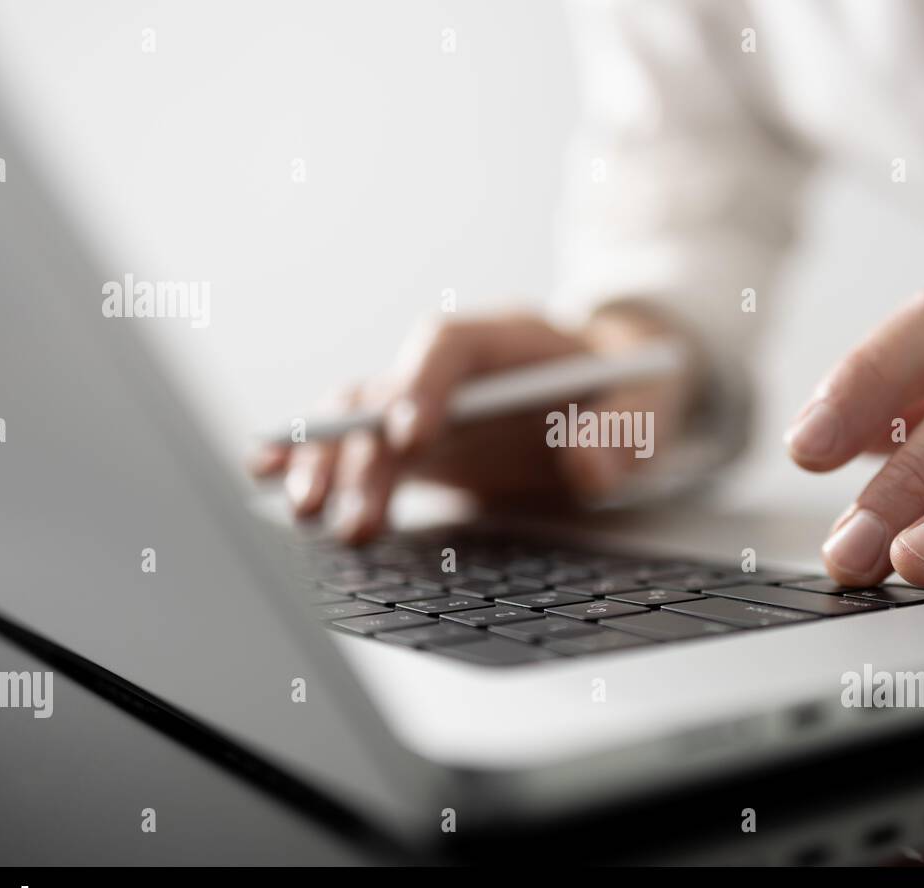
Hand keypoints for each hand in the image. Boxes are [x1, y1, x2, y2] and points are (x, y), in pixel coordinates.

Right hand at [251, 309, 692, 542]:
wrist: (616, 385)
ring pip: (357, 420)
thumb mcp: (651, 402)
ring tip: (306, 513)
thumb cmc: (631, 385)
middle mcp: (451, 367)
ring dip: (327, 464)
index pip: (447, 345)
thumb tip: (590, 466)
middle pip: (387, 391)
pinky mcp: (418, 443)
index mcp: (505, 337)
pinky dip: (316, 461)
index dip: (421, 385)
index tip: (411, 437)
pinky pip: (358, 447)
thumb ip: (629, 430)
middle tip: (346, 512)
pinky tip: (272, 483)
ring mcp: (427, 403)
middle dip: (360, 451)